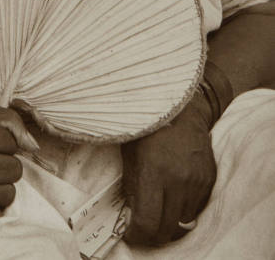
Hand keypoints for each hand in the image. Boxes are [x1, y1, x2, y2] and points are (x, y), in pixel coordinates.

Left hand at [121, 92, 215, 245]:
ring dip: (170, 218)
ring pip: (182, 220)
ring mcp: (196, 179)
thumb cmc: (148, 126)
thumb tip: (131, 216)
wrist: (181, 105)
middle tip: (143, 224)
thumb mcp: (130, 153)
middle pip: (166, 228)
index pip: (147, 222)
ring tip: (160, 204)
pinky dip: (184, 206)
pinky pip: (196, 207)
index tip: (131, 232)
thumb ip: (131, 186)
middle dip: (152, 232)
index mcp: (153, 170)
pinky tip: (174, 192)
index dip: (137, 234)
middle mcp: (178, 178)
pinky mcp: (209, 178)